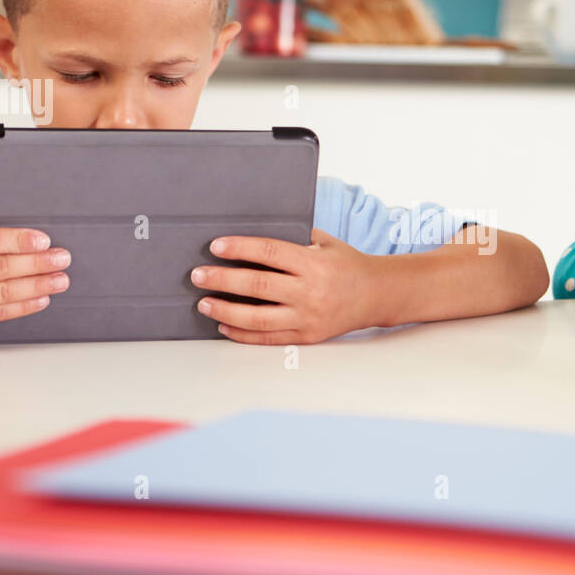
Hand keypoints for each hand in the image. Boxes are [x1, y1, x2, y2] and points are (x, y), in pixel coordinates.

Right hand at [0, 227, 70, 337]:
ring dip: (37, 286)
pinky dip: (23, 306)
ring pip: (2, 292)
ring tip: (59, 279)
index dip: (18, 240)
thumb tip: (21, 244)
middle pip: (0, 268)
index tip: (43, 240)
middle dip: (37, 263)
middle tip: (61, 258)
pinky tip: (41, 298)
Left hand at [191, 228, 381, 344]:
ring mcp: (308, 317)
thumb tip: (250, 237)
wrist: (376, 295)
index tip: (216, 246)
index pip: (270, 252)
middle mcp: (310, 292)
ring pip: (259, 317)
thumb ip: (293, 239)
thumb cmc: (346, 264)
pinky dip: (243, 333)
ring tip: (204, 303)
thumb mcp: (324, 243)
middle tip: (197, 275)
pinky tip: (224, 325)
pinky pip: (269, 338)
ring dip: (226, 310)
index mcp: (314, 263)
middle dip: (223, 280)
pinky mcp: (307, 336)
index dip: (240, 248)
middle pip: (258, 286)